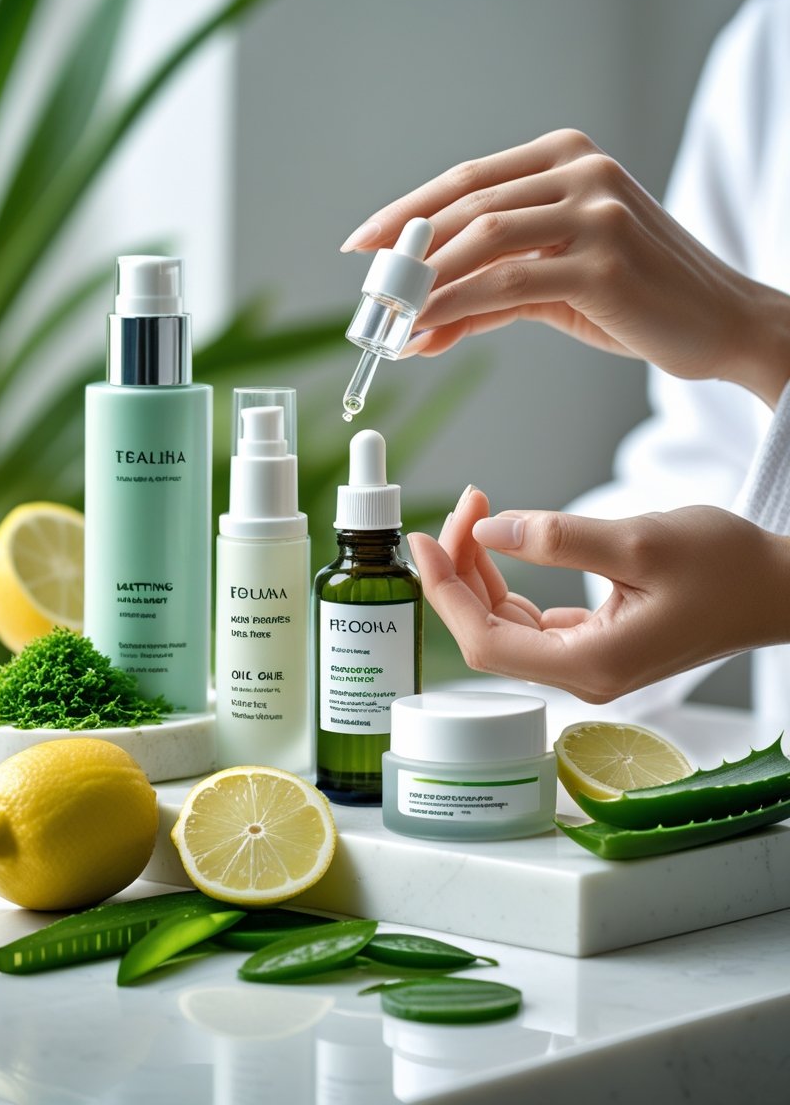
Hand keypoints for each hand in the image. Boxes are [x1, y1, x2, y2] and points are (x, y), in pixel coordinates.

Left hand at [342, 130, 789, 407]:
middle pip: (465, 206)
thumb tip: (418, 325)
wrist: (721, 325)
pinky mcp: (603, 260)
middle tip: (367, 297)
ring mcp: (595, 210)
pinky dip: (455, 309)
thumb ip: (490, 289)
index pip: (465, 180)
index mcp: (566, 157)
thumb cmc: (638, 299)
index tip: (363, 246)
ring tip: (388, 322)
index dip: (406, 214)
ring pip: (481, 240)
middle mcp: (580, 169)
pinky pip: (507, 283)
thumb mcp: (559, 281)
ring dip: (423, 285)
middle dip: (405, 255)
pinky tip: (424, 334)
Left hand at [407, 486, 789, 702]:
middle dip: (462, 568)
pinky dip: (509, 580)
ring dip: (483, 570)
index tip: (425, 540)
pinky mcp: (596, 643)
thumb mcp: (640, 542)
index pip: (483, 640)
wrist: (779, 588)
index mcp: (589, 663)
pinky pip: (532, 618)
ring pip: (506, 621)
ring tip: (480, 512)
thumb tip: (489, 532)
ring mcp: (589, 661)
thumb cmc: (727, 568)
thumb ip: (558, 539)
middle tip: (467, 505)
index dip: (444, 591)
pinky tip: (504, 543)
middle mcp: (582, 674)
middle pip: (488, 629)